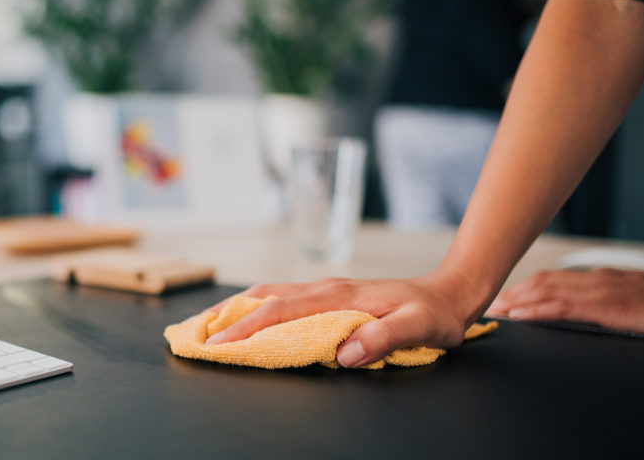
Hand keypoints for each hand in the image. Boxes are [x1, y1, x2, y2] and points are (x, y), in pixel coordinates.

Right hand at [201, 271, 483, 367]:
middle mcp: (325, 288)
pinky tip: (247, 316)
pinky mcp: (329, 296)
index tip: (216, 345)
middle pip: (263, 297)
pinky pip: (283, 299)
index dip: (245, 329)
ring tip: (208, 323)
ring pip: (270, 295)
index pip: (279, 312)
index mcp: (338, 297)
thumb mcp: (418, 328)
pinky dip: (256, 306)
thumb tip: (344, 353)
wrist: (450, 292)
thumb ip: (382, 338)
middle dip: (226, 315)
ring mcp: (326, 290)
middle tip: (193, 334)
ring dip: (236, 308)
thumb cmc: (434, 314)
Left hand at [488, 268, 643, 336]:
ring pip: (548, 290)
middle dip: (513, 292)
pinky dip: (537, 310)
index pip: (553, 279)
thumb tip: (584, 316)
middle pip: (543, 282)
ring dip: (517, 299)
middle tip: (488, 303)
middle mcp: (597, 279)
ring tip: (495, 309)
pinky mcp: (609, 307)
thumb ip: (605, 306)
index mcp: (601, 278)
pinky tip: (520, 316)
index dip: (524, 287)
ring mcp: (602, 291)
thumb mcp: (632, 303)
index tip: (503, 297)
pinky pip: (565, 307)